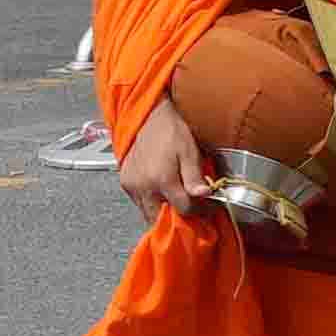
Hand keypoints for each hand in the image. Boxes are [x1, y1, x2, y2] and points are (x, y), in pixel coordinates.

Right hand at [113, 91, 202, 222]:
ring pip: (149, 214)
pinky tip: (163, 194)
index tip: (209, 205)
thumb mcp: (189, 151)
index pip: (184, 209)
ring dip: (164, 213)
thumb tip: (204, 196)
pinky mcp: (125, 183)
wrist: (147, 116)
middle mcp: (144, 186)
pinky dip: (152, 204)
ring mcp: (132, 186)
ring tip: (178, 202)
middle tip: (193, 208)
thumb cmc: (171, 131)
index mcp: (162, 179)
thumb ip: (194, 177)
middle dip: (180, 218)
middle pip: (162, 218)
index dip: (201, 210)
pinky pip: (140, 203)